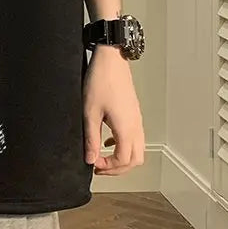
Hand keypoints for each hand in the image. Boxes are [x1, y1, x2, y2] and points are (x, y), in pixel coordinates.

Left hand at [82, 44, 144, 174]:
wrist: (111, 59)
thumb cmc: (101, 80)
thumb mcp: (90, 112)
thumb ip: (91, 138)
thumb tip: (90, 158)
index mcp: (126, 128)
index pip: (123, 160)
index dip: (108, 168)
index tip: (93, 164)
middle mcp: (136, 126)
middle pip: (135, 160)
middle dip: (117, 168)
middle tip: (99, 166)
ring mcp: (137, 119)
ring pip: (137, 150)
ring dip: (122, 158)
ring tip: (103, 156)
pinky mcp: (134, 113)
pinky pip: (134, 137)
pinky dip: (123, 145)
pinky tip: (108, 139)